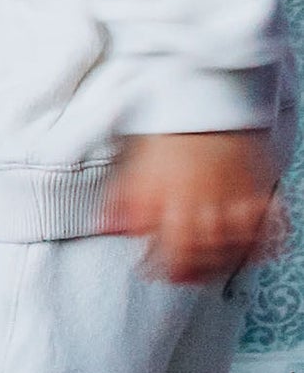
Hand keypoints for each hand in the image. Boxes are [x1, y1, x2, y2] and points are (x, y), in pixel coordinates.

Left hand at [103, 131, 285, 283]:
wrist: (202, 96)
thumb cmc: (166, 130)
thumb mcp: (131, 164)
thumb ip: (120, 200)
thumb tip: (105, 226)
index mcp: (166, 197)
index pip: (163, 247)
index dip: (156, 266)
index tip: (150, 271)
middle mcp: (199, 200)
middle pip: (198, 251)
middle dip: (188, 271)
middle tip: (181, 277)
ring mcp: (231, 195)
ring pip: (231, 244)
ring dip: (220, 261)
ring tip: (209, 267)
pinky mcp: (256, 186)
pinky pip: (266, 223)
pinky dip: (260, 241)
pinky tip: (249, 248)